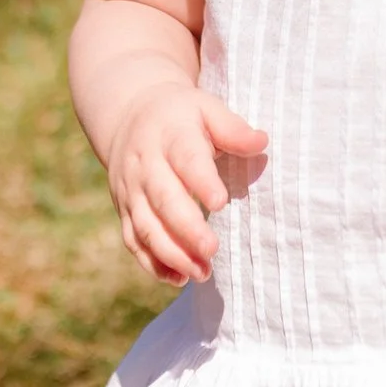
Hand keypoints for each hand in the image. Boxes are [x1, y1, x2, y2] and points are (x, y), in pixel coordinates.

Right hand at [103, 84, 266, 285]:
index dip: (201, 181)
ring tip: (202, 273)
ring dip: (171, 253)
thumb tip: (261, 143)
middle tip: (212, 250)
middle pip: (163, 199)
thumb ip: (232, 128)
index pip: (185, 160)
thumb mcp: (206, 108)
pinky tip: (177, 278)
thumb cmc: (180, 115)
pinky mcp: (124, 210)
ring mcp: (131, 190)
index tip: (220, 202)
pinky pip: (133, 241)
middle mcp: (146, 165)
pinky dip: (151, 263)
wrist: (129, 114)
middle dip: (186, 228)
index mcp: (170, 136)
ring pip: (146, 226)